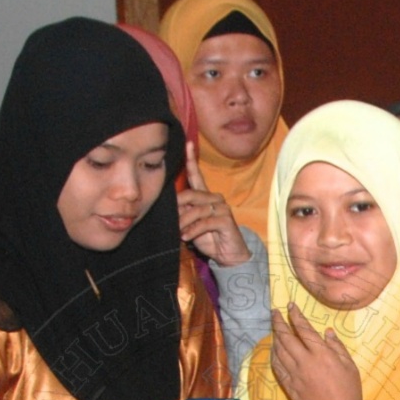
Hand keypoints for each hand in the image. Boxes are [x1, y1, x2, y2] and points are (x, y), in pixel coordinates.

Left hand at [178, 142, 250, 265]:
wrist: (229, 255)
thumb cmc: (209, 239)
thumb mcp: (192, 225)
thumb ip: (183, 214)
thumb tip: (170, 208)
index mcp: (206, 197)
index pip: (197, 176)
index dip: (192, 159)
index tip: (188, 143)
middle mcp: (215, 199)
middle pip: (191, 194)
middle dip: (178, 208)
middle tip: (170, 220)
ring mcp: (222, 208)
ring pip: (196, 210)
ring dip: (184, 223)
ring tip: (179, 233)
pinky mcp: (226, 220)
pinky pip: (205, 222)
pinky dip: (193, 230)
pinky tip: (186, 237)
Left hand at [269, 307, 365, 399]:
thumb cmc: (350, 393)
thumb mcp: (350, 367)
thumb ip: (337, 347)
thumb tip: (326, 332)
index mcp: (321, 354)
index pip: (304, 329)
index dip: (295, 315)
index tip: (290, 306)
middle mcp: (304, 362)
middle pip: (286, 337)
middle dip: (278, 322)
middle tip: (274, 313)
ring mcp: (294, 375)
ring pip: (278, 351)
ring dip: (274, 337)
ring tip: (274, 329)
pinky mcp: (289, 387)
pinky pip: (277, 367)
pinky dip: (273, 356)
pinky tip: (274, 351)